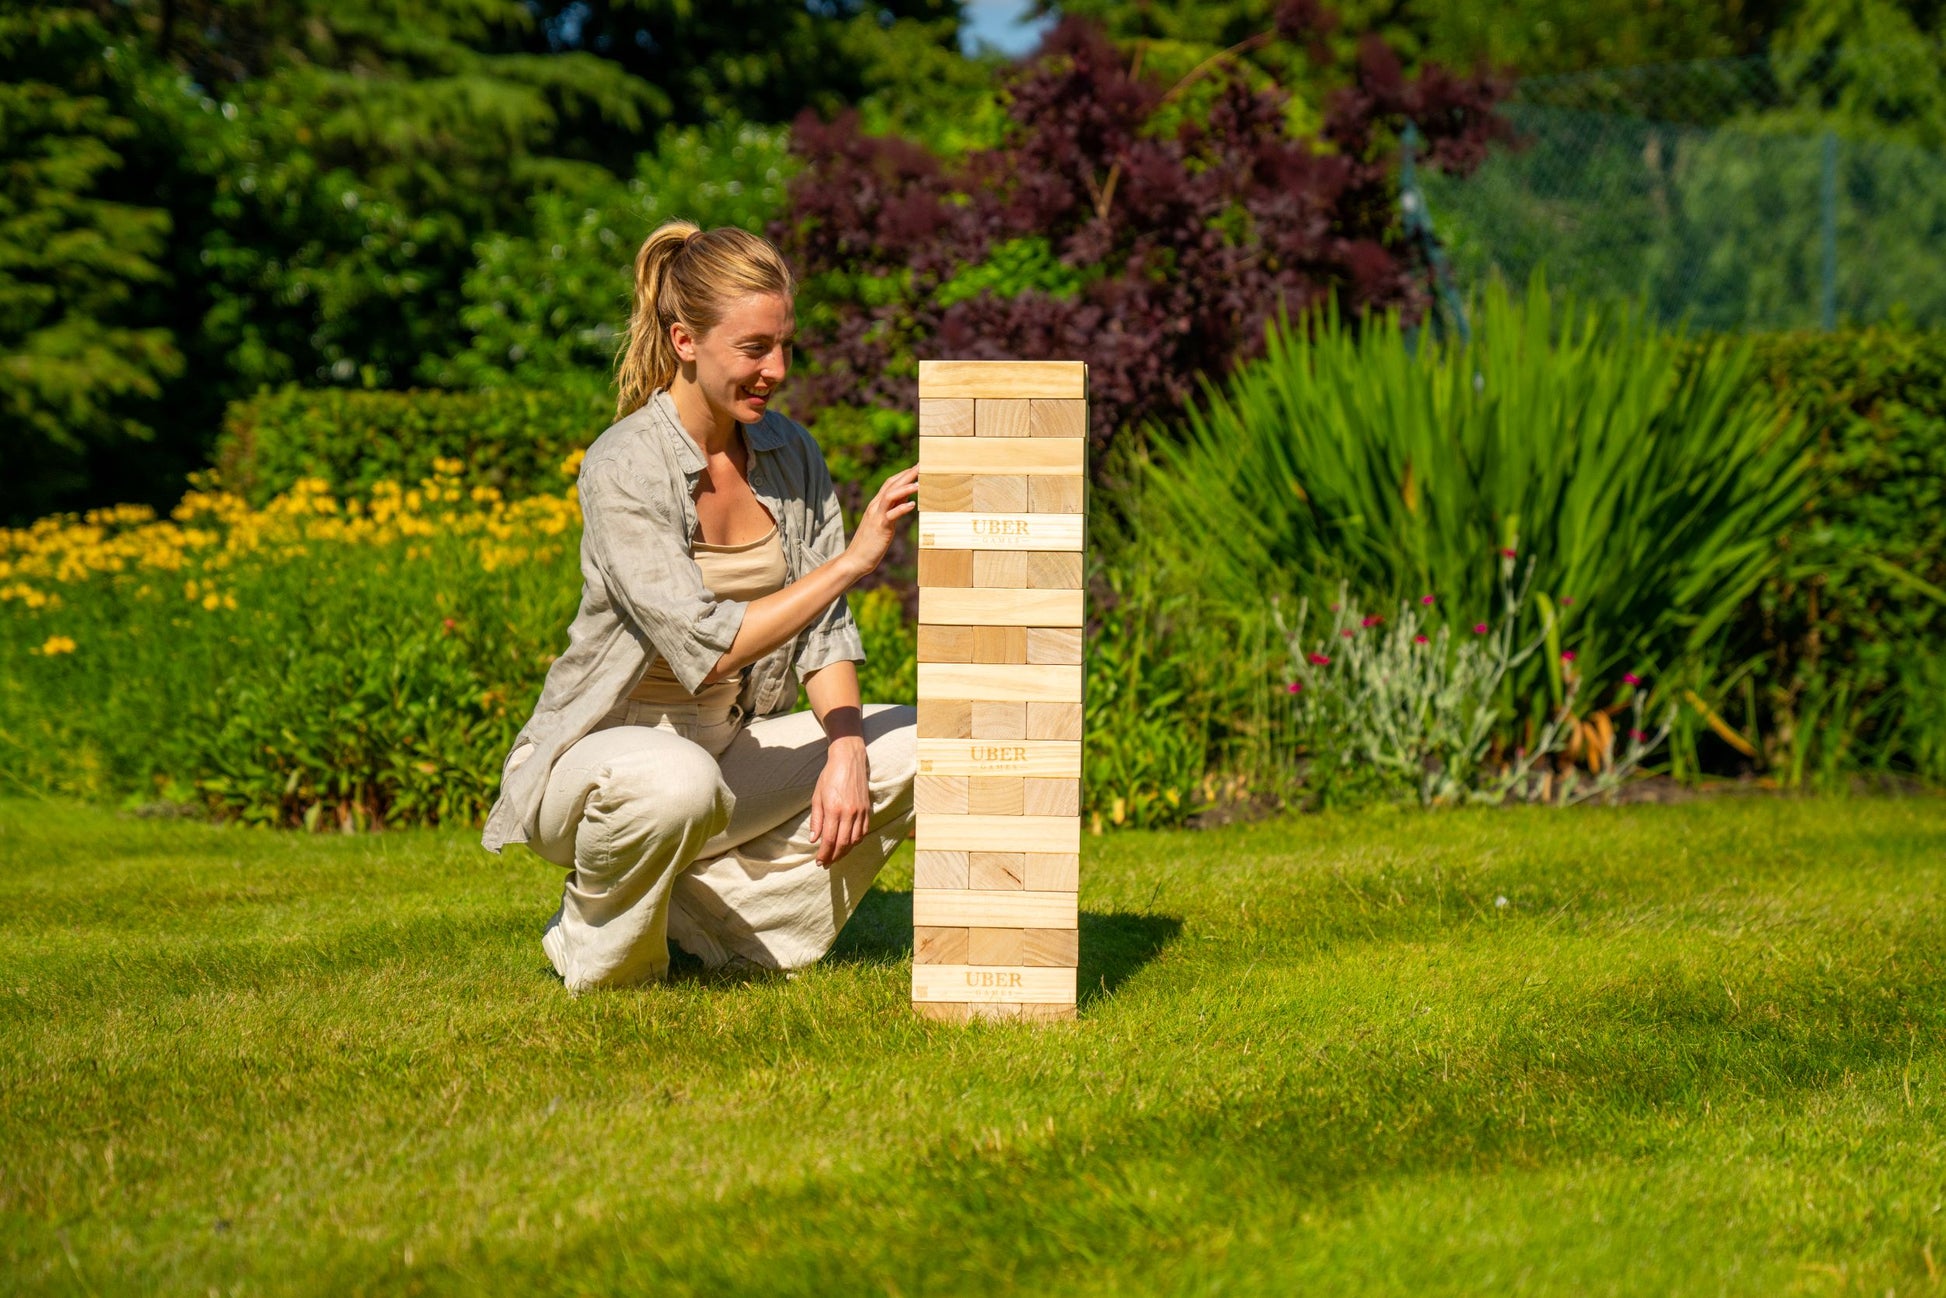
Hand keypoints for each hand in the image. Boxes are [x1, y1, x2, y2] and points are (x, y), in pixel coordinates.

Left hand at [807, 737, 871, 866]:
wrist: (848, 760)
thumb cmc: (829, 776)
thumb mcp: (817, 796)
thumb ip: (816, 819)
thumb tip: (814, 840)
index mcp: (833, 809)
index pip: (829, 839)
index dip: (824, 854)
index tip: (819, 862)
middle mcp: (849, 812)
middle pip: (843, 843)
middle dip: (834, 856)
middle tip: (826, 864)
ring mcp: (860, 811)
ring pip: (855, 840)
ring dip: (846, 851)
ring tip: (837, 856)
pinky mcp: (867, 809)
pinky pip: (863, 831)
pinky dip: (856, 841)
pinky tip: (849, 844)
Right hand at [843, 467, 917, 578]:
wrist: (855, 559)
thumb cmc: (871, 543)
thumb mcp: (884, 523)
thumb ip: (893, 510)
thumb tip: (907, 499)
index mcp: (875, 505)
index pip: (889, 483)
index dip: (903, 474)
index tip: (917, 467)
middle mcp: (875, 507)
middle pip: (891, 485)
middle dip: (907, 474)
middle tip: (922, 465)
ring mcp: (876, 516)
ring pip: (890, 496)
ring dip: (905, 488)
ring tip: (920, 483)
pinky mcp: (880, 528)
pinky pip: (891, 515)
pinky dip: (902, 508)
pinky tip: (912, 505)